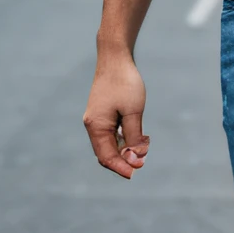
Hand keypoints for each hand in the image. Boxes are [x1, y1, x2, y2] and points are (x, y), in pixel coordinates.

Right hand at [83, 51, 148, 179]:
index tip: (135, 173)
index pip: (106, 157)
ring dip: (123, 151)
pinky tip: (135, 139)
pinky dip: (122, 140)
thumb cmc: (125, 83)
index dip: (121, 167)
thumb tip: (135, 157)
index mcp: (96, 126)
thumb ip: (134, 136)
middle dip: (122, 161)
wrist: (115, 58)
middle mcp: (92, 125)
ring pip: (108, 145)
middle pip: (105, 153)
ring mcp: (96, 119)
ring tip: (141, 152)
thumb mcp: (134, 111)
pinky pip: (110, 134)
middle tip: (140, 165)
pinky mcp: (101, 114)